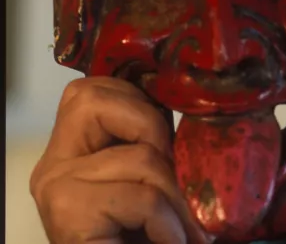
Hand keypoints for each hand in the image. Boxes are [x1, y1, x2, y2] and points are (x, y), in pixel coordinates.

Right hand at [30, 77, 211, 243]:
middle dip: (158, 137)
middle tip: (180, 186)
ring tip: (185, 230)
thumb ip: (158, 147)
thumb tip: (200, 110)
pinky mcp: (68, 217)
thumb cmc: (144, 236)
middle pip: (102, 102)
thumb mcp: (154, 180)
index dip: (144, 105)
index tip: (172, 146)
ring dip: (177, 198)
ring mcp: (56, 189)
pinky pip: (140, 197)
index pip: (96, 89)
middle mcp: (54, 165)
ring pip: (140, 157)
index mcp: (73, 150)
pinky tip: (170, 241)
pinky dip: (169, 224)